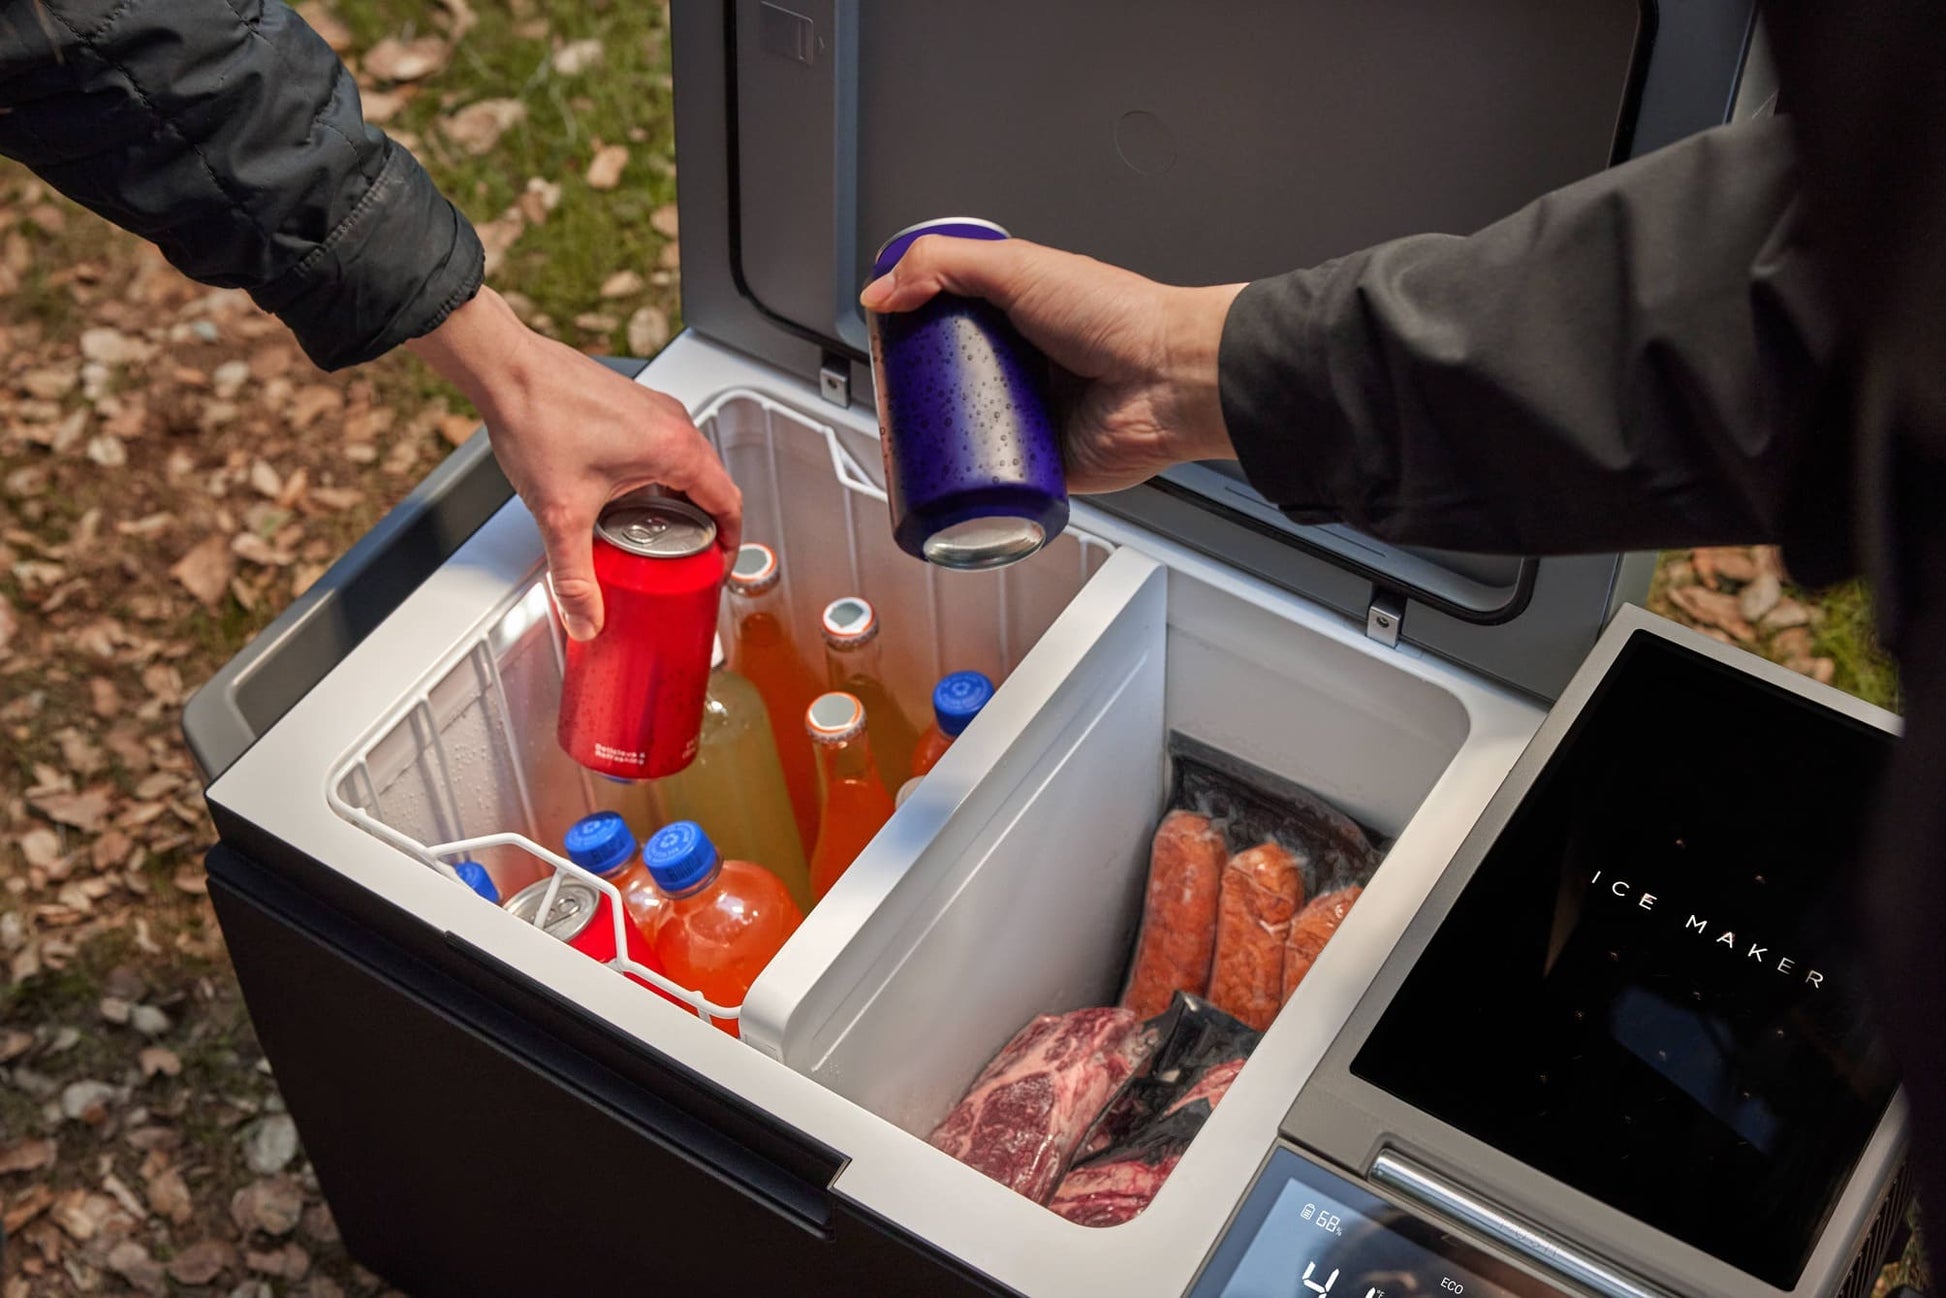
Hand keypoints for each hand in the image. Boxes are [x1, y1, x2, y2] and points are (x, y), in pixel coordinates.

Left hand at [406, 289, 740, 639]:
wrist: (507, 370)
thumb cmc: (538, 417)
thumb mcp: (562, 514)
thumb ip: (574, 577)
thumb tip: (585, 618)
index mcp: (675, 449)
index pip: (729, 503)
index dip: (730, 543)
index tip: (718, 566)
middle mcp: (673, 424)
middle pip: (712, 485)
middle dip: (703, 528)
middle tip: (687, 559)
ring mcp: (655, 410)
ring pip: (688, 464)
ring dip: (680, 501)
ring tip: (655, 532)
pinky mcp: (633, 404)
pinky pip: (664, 447)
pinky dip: (659, 478)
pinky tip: (625, 497)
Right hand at [860, 238, 1243, 492]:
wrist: (1169, 380)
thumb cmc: (1118, 318)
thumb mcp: (1019, 266)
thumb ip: (945, 263)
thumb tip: (883, 292)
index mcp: (1021, 313)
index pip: (951, 319)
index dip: (914, 329)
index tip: (886, 339)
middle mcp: (1027, 366)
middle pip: (950, 379)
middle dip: (918, 390)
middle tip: (894, 393)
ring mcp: (1033, 417)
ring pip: (966, 433)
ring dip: (936, 440)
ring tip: (908, 439)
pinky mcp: (1042, 466)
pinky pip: (995, 482)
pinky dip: (968, 487)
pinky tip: (943, 483)